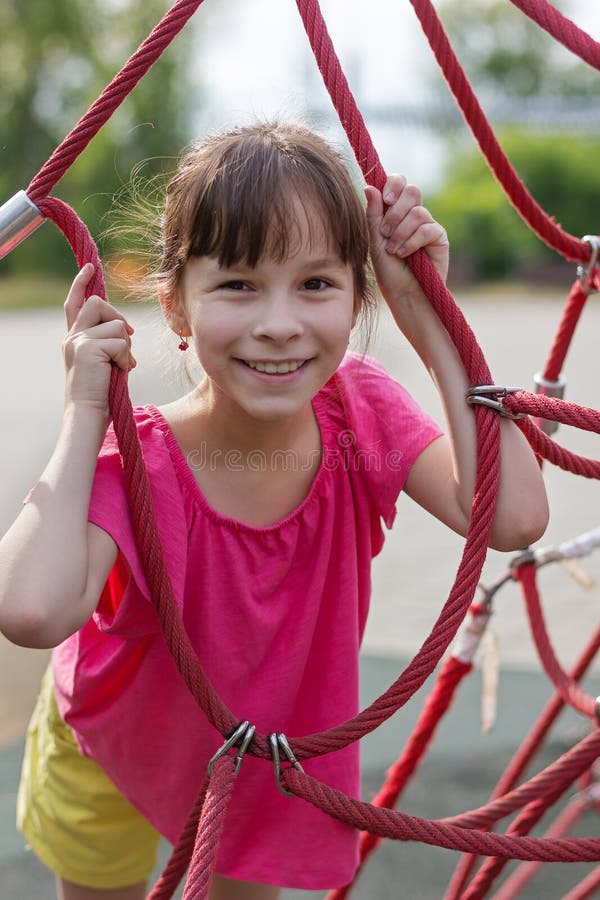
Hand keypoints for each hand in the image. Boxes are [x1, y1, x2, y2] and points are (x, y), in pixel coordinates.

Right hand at [62, 263, 135, 414]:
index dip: (81, 283)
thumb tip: (127, 330)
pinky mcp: (88, 348)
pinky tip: (121, 371)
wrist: (88, 413)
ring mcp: (78, 341)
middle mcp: (72, 336)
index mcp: (74, 338)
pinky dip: (126, 357)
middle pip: (98, 304)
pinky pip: (121, 342)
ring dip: (126, 345)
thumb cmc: (101, 394)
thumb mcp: (105, 362)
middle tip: (128, 340)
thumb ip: (110, 342)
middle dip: (118, 319)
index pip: (75, 303)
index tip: (90, 267)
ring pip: (116, 324)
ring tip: (120, 365)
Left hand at [365, 175, 448, 305]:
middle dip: (396, 210)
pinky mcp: (439, 238)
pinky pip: (427, 229)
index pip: (399, 183)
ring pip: (418, 212)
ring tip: (393, 251)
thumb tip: (370, 187)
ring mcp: (428, 225)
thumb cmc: (388, 271)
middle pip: (412, 191)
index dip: (393, 184)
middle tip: (385, 231)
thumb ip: (374, 215)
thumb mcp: (375, 241)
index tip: (385, 201)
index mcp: (397, 211)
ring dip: (401, 232)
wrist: (404, 294)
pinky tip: (404, 255)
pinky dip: (412, 242)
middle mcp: (414, 215)